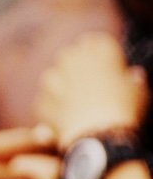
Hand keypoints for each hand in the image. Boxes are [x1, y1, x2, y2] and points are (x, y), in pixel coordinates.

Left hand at [36, 32, 148, 147]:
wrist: (98, 136)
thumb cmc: (123, 111)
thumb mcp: (137, 92)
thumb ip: (132, 80)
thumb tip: (134, 76)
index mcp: (98, 51)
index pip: (93, 42)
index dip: (95, 54)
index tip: (97, 65)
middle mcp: (72, 60)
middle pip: (68, 54)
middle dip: (73, 65)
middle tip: (81, 81)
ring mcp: (53, 80)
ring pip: (51, 75)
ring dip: (58, 84)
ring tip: (70, 100)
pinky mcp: (41, 100)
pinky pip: (43, 100)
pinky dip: (50, 107)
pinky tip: (61, 116)